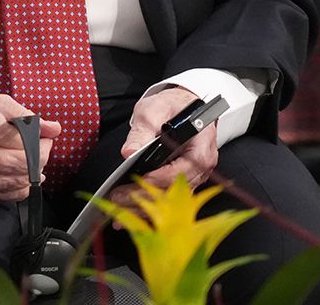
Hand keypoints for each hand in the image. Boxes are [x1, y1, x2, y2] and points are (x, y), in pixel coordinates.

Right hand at [0, 87, 57, 201]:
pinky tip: (23, 183)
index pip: (1, 133)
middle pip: (3, 160)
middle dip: (32, 160)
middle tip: (43, 151)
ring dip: (25, 177)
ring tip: (37, 167)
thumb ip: (23, 113)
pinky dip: (12, 192)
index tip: (42, 136)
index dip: (27, 139)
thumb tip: (51, 128)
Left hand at [108, 86, 217, 211]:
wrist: (187, 104)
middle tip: (117, 200)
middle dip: (144, 199)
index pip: (178, 173)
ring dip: (145, 210)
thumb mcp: (155, 109)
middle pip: (173, 191)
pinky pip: (169, 200)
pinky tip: (131, 216)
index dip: (154, 182)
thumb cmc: (174, 106)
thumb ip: (143, 129)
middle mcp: (202, 168)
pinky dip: (150, 209)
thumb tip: (129, 152)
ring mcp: (196, 178)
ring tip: (120, 216)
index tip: (131, 186)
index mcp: (200, 149)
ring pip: (171, 201)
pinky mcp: (186, 183)